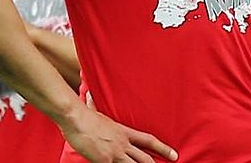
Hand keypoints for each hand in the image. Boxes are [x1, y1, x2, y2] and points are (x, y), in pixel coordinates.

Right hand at [61, 104, 177, 162]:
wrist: (76, 118)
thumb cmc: (83, 115)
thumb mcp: (94, 110)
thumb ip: (94, 105)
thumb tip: (90, 93)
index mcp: (124, 132)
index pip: (149, 140)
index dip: (163, 148)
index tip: (174, 154)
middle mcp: (123, 143)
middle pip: (144, 158)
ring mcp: (114, 153)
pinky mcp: (104, 160)